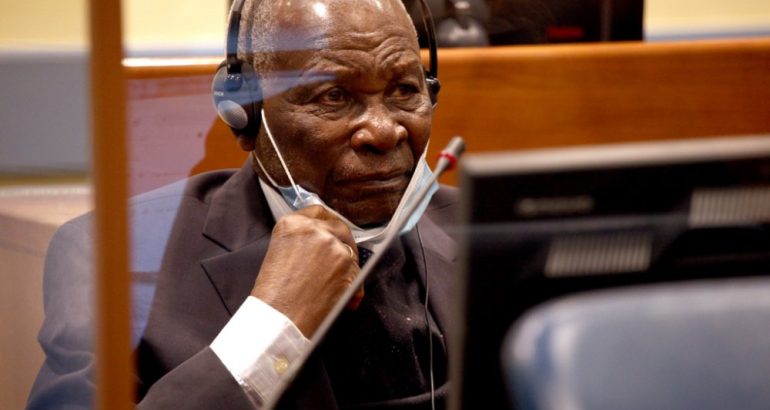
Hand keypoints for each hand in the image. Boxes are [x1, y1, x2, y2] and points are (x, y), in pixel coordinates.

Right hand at [251, 205, 364, 336]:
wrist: (277, 318)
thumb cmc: (274, 295)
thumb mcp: (281, 253)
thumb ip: (302, 241)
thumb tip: (327, 243)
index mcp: (292, 223)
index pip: (318, 211)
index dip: (328, 224)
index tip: (333, 234)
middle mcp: (313, 228)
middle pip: (339, 226)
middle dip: (344, 244)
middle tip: (342, 262)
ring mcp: (332, 243)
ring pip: (350, 250)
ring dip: (348, 269)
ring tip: (337, 289)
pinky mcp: (346, 261)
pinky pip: (358, 272)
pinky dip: (355, 288)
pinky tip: (346, 301)